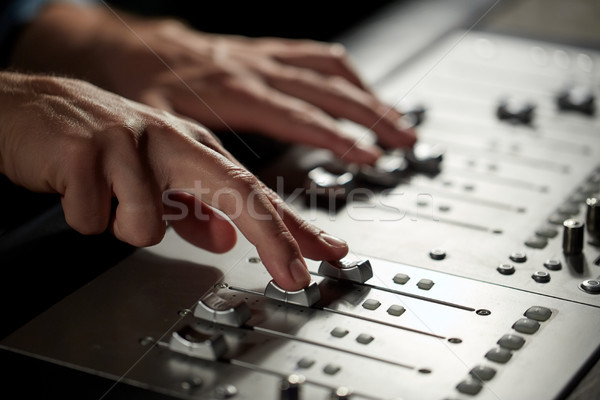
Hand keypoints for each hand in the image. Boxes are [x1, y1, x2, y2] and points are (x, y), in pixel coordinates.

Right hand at [0, 72, 348, 289]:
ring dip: (125, 226)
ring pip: (147, 223)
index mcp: (192, 150)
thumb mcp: (156, 177)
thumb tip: (225, 239)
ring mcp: (132, 142)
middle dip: (273, 238)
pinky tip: (77, 188)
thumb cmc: (101, 143)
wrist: (32, 109)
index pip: (254, 191)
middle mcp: (172, 142)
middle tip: (295, 276)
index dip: (293, 227)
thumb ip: (192, 209)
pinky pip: (95, 217)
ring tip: (105, 199)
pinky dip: (85, 215)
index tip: (326, 254)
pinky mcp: (86, 149)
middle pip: (236, 191)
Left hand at [10, 2, 415, 164]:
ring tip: (397, 122)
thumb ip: (185, 195)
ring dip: (368, 96)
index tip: (367, 157)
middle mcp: (256, 72)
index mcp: (234, 94)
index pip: (298, 120)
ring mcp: (263, 60)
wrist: (126, 48)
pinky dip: (345, 74)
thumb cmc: (140, 90)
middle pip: (327, 94)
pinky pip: (314, 55)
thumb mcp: (155, 143)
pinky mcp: (263, 54)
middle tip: (403, 143)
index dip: (336, 139)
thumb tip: (221, 239)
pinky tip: (359, 89)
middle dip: (371, 119)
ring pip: (329, 71)